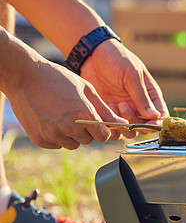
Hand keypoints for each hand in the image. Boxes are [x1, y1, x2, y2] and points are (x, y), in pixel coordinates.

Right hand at [6, 60, 126, 149]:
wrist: (25, 77)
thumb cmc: (59, 79)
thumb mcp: (87, 89)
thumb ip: (105, 110)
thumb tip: (123, 124)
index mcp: (83, 114)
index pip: (103, 136)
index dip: (102, 129)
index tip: (98, 122)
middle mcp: (68, 127)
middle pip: (88, 140)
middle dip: (87, 131)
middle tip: (77, 114)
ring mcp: (52, 135)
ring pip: (73, 144)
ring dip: (73, 135)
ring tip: (64, 115)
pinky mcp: (40, 139)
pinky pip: (57, 145)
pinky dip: (57, 137)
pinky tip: (52, 119)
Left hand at [80, 39, 168, 139]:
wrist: (92, 55)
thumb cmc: (117, 60)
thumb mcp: (132, 75)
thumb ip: (142, 97)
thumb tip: (155, 116)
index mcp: (151, 95)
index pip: (160, 116)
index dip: (156, 123)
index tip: (147, 123)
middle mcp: (139, 106)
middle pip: (145, 127)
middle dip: (135, 121)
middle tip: (123, 104)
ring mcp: (125, 111)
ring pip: (130, 131)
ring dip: (123, 124)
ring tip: (114, 104)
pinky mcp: (109, 114)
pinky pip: (114, 129)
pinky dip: (110, 125)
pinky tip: (105, 108)